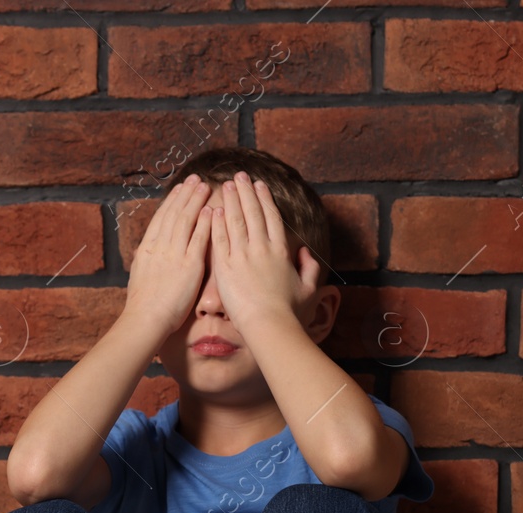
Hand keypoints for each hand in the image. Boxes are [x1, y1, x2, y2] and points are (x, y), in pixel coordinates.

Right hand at [123, 174, 214, 335]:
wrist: (146, 318)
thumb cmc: (143, 305)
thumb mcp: (140, 275)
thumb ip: (148, 260)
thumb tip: (149, 252)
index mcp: (147, 248)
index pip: (161, 217)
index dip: (172, 200)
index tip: (180, 188)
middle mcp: (160, 247)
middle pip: (174, 213)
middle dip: (185, 194)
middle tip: (195, 178)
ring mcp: (174, 254)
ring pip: (185, 220)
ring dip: (195, 201)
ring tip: (204, 186)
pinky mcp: (189, 265)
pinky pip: (198, 239)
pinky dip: (204, 223)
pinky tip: (211, 210)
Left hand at [209, 171, 320, 331]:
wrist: (269, 325)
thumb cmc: (290, 313)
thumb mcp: (309, 289)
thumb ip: (309, 267)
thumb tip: (305, 252)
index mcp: (281, 251)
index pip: (271, 218)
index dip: (264, 199)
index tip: (259, 186)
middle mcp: (261, 249)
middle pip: (252, 213)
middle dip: (245, 192)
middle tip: (239, 176)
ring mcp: (242, 256)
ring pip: (235, 221)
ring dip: (230, 200)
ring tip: (225, 185)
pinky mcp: (225, 268)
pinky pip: (220, 239)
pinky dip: (217, 223)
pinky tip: (213, 210)